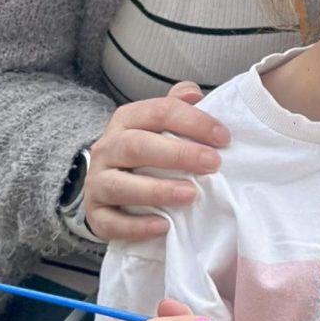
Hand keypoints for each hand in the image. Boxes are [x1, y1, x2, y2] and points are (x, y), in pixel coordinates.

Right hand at [83, 83, 230, 242]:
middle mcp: (108, 147)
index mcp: (127, 119)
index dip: (194, 122)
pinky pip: (110, 222)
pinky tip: (163, 226)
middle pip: (137, 146)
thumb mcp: (160, 123)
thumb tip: (195, 94)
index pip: (160, 111)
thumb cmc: (148, 149)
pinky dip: (136, 226)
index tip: (224, 137)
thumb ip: (178, 105)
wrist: (109, 182)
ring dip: (157, 190)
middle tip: (213, 164)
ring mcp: (97, 182)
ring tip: (191, 195)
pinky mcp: (95, 214)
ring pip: (120, 185)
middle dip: (178, 154)